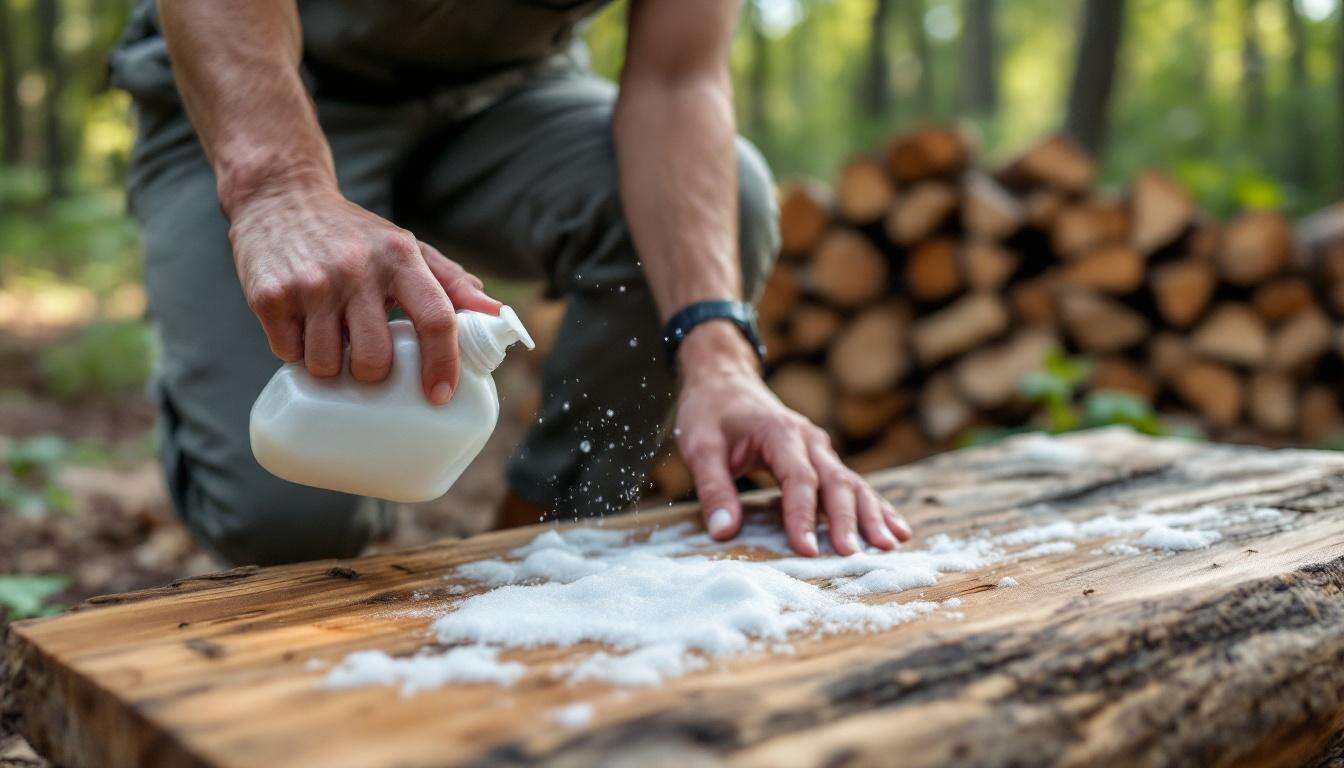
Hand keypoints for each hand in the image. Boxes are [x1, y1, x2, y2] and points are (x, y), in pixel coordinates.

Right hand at [226, 180, 499, 403]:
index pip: (435, 320)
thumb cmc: (355, 236)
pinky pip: (289, 354)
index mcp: (401, 258)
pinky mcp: (269, 296)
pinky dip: (296, 351)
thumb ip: (451, 282)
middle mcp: (358, 269)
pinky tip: (300, 326)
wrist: (280, 198)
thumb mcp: (405, 248)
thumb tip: (496, 315)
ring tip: (330, 339)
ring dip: (331, 367)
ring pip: (328, 366)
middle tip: (368, 360)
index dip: (444, 364)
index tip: (441, 396)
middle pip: (376, 359)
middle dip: (373, 375)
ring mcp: (311, 284)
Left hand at [673, 322, 912, 555]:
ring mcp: (820, 447)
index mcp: (780, 432)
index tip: (806, 549)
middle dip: (847, 520)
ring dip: (872, 514)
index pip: (798, 478)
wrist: (724, 380)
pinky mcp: (822, 458)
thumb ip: (713, 488)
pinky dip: (875, 506)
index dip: (803, 515)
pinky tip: (896, 529)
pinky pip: (852, 483)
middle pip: (835, 481)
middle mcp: (809, 438)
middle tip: (853, 555)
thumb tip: (723, 532)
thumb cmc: (711, 412)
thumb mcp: (700, 446)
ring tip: (889, 546)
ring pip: (852, 482)